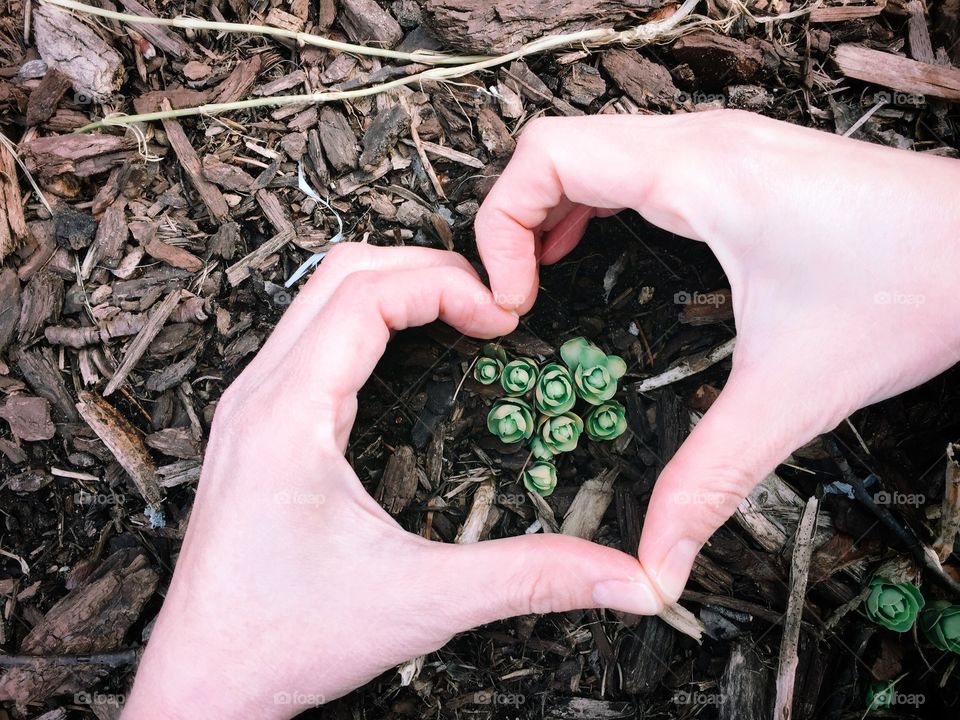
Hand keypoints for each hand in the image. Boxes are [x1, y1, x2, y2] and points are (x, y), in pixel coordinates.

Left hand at [122, 244, 663, 718]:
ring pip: (320, 297)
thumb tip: (628, 578)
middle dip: (425, 268)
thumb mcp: (423, 602)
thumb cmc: (286, 640)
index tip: (502, 316)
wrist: (207, 683)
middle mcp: (260, 397)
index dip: (445, 285)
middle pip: (341, 273)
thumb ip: (532, 578)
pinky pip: (311, 336)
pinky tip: (411, 352)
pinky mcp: (257, 426)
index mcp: (288, 417)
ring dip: (395, 286)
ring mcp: (252, 407)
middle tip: (490, 302)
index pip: (366, 295)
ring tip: (460, 313)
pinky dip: (369, 319)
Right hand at [475, 110, 959, 601]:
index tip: (511, 302)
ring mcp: (719, 145)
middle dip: (511, 220)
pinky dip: (588, 201)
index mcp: (697, 175)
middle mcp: (700, 144)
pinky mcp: (736, 162)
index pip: (547, 156)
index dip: (499, 225)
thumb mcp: (789, 394)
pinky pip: (628, 161)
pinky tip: (591, 250)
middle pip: (555, 146)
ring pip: (590, 147)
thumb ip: (706, 483)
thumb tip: (654, 563)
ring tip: (536, 278)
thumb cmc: (919, 286)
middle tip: (514, 299)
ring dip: (547, 208)